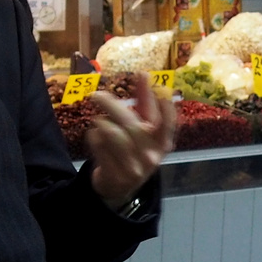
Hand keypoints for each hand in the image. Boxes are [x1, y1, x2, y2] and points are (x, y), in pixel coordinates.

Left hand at [86, 74, 176, 207]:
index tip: (146, 81)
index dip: (159, 103)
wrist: (119, 188)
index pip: (167, 122)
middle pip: (133, 125)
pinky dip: (94, 137)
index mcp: (164, 143)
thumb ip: (145, 104)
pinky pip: (100, 147)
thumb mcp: (144, 131)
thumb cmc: (133, 150)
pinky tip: (95, 137)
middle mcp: (152, 156)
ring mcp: (135, 168)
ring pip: (114, 135)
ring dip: (101, 123)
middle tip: (96, 94)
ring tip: (98, 120)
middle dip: (112, 106)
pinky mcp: (115, 176)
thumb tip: (144, 73)